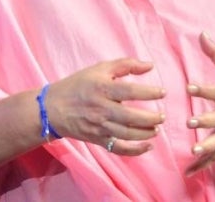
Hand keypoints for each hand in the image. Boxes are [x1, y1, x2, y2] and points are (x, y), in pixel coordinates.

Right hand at [46, 58, 166, 155]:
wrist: (52, 108)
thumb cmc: (79, 85)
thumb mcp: (100, 69)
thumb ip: (126, 64)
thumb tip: (150, 65)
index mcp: (102, 88)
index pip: (130, 91)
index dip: (149, 92)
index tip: (163, 92)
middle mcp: (101, 109)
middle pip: (130, 116)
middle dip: (150, 118)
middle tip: (162, 116)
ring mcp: (99, 126)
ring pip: (126, 134)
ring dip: (145, 133)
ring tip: (156, 129)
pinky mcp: (97, 139)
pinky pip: (118, 148)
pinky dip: (134, 151)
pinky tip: (148, 147)